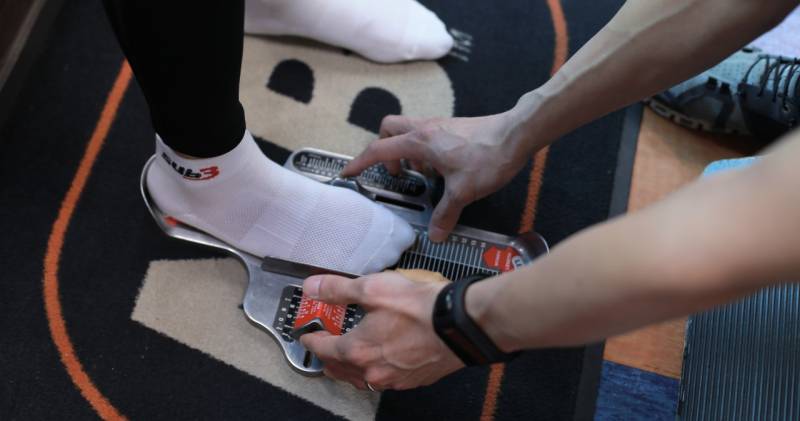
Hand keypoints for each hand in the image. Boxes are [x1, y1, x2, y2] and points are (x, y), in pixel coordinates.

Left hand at [299, 270, 463, 390]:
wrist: (460, 324)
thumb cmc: (418, 306)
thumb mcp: (373, 288)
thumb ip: (339, 289)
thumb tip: (311, 287)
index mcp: (358, 350)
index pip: (324, 349)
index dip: (311, 340)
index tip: (306, 335)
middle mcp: (373, 371)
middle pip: (340, 370)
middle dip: (327, 360)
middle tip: (322, 350)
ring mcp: (394, 379)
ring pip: (362, 379)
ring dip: (349, 369)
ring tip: (346, 360)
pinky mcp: (414, 380)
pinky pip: (385, 380)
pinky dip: (374, 372)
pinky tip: (380, 362)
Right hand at [341, 113, 533, 241]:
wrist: (517, 134)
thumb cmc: (487, 158)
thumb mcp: (463, 192)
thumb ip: (445, 213)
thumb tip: (436, 236)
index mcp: (419, 142)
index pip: (378, 150)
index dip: (359, 162)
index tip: (347, 173)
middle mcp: (424, 129)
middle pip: (388, 129)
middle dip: (383, 150)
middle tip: (395, 174)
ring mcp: (438, 126)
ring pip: (408, 131)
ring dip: (406, 151)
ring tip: (423, 175)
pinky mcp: (452, 127)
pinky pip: (426, 135)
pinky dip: (424, 150)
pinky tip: (442, 170)